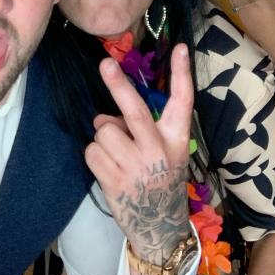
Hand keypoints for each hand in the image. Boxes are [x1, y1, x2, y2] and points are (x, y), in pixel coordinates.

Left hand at [85, 45, 192, 274]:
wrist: (159, 227)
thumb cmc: (159, 178)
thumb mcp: (164, 152)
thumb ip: (138, 129)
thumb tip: (103, 118)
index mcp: (176, 139)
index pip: (182, 101)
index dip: (182, 73)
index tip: (180, 47)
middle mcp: (158, 150)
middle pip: (134, 111)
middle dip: (118, 85)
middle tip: (106, 64)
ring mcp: (136, 167)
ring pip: (103, 130)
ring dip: (103, 138)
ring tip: (117, 155)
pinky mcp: (115, 181)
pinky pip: (91, 151)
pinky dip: (94, 156)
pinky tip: (109, 169)